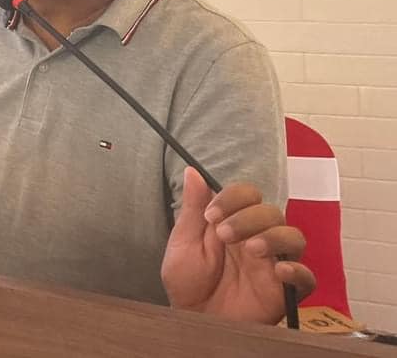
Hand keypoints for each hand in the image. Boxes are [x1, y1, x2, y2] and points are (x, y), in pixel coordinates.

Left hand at [162, 168, 314, 324]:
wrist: (193, 318)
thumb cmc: (188, 282)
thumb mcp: (184, 243)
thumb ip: (193, 209)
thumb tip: (191, 171)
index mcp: (233, 222)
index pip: (248, 195)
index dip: (233, 197)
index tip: (211, 215)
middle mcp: (257, 238)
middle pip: (271, 212)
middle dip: (248, 217)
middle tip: (224, 234)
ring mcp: (273, 263)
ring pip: (293, 237)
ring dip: (273, 237)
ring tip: (250, 249)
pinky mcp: (284, 290)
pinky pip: (306, 277)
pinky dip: (298, 270)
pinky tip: (279, 271)